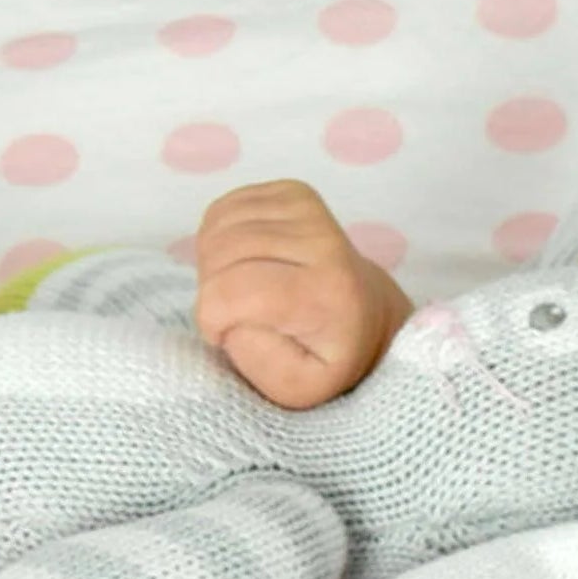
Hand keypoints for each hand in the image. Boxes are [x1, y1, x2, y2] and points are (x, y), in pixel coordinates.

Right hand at [194, 178, 413, 408]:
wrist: (367, 314)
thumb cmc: (329, 357)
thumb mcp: (301, 387)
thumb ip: (261, 363)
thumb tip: (232, 318)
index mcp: (326, 291)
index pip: (234, 289)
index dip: (211, 316)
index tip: (222, 336)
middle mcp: (321, 240)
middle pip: (221, 254)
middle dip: (210, 291)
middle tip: (232, 316)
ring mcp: (307, 208)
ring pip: (217, 230)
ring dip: (212, 266)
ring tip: (239, 292)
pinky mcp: (291, 191)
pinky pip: (223, 210)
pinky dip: (219, 241)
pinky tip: (243, 264)